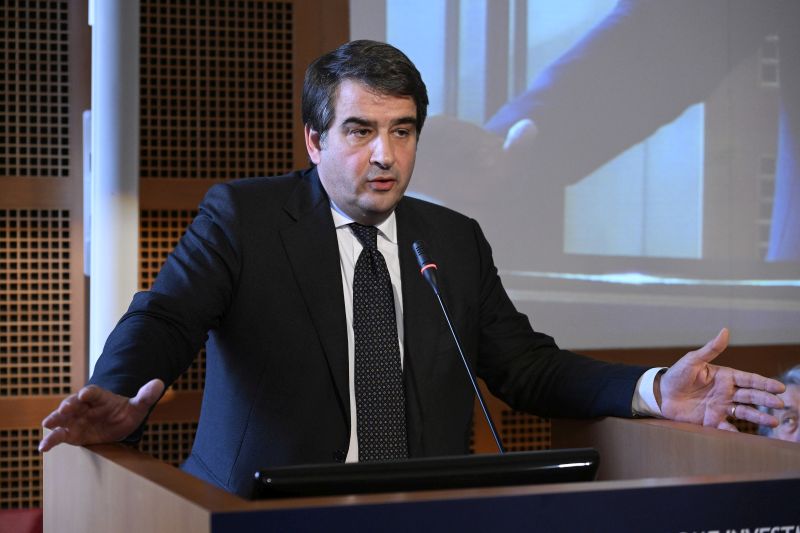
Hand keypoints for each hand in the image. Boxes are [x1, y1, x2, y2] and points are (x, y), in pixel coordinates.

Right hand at [39, 379, 164, 451]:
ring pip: (62, 418)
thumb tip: (160, 383)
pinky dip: (50, 441)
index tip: (86, 394)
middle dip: (68, 405)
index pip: (94, 392)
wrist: (116, 424)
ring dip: (54, 421)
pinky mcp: (71, 433)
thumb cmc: (125, 412)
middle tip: (63, 409)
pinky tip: (42, 448)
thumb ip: (145, 395)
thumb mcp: (138, 405)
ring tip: (47, 425)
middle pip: (73, 403)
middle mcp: (84, 406)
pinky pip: (59, 436)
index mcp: (100, 397)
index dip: (90, 392)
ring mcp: (76, 419)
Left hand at [658, 328, 785, 430]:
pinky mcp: (711, 421)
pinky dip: (734, 431)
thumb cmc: (677, 375)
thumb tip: (725, 330)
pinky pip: (726, 427)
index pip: (749, 379)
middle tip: (780, 405)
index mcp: (725, 377)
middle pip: (751, 396)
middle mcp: (726, 392)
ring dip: (758, 416)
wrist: (661, 394)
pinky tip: (742, 434)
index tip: (779, 388)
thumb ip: (711, 349)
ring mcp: (720, 407)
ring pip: (744, 412)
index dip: (764, 383)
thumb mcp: (692, 360)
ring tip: (773, 421)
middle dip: (766, 400)